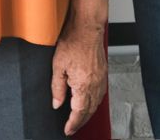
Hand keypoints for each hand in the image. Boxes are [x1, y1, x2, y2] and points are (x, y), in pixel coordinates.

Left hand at [50, 19, 105, 135]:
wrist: (87, 29)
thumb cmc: (72, 42)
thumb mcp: (57, 66)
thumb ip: (57, 87)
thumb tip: (56, 104)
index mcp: (83, 85)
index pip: (79, 112)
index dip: (73, 123)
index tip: (67, 130)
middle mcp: (95, 86)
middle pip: (89, 111)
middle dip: (80, 122)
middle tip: (72, 128)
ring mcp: (101, 80)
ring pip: (95, 105)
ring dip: (87, 114)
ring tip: (78, 119)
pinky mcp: (103, 75)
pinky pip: (99, 95)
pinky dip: (93, 103)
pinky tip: (87, 103)